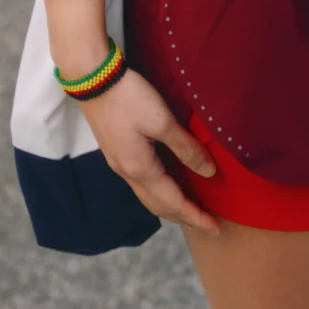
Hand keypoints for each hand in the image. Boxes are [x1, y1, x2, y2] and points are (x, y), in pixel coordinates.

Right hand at [78, 67, 220, 234]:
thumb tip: (209, 173)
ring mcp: (119, 163)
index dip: (195, 216)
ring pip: (148, 196)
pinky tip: (167, 184)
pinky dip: (160, 192)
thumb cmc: (129, 98)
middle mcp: (127, 173)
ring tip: (190, 209)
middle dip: (184, 217)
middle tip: (207, 225)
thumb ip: (185, 148)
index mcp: (140, 169)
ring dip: (170, 207)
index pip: (173, 202)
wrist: (92, 79)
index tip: (216, 228)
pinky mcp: (117, 152)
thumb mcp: (162, 121)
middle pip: (159, 206)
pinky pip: (142, 184)